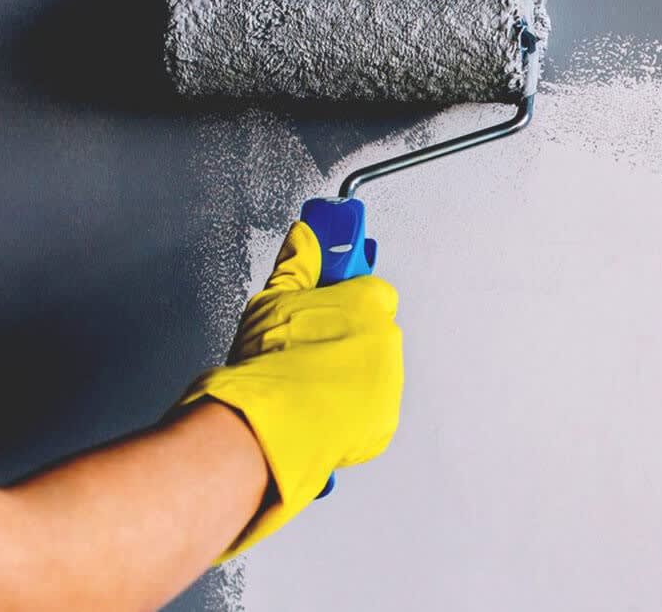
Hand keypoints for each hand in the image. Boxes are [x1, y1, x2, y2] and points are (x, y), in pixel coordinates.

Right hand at [181, 221, 402, 560]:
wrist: (272, 422)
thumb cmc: (272, 359)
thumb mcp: (273, 300)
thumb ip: (296, 265)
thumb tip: (303, 238)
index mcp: (367, 303)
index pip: (372, 289)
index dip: (350, 297)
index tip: (335, 302)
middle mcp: (387, 340)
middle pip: (374, 332)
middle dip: (349, 338)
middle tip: (312, 349)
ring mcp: (389, 383)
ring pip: (373, 372)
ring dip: (350, 376)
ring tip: (309, 384)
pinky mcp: (384, 422)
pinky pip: (370, 411)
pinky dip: (351, 412)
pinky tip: (319, 410)